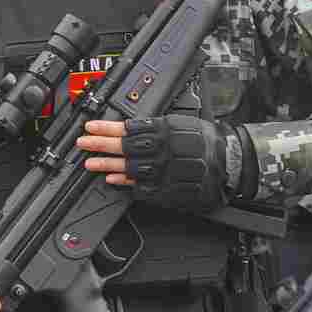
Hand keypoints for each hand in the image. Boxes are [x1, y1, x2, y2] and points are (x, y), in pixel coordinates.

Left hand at [78, 115, 251, 211]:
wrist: (228, 163)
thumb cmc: (205, 141)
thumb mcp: (180, 123)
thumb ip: (154, 125)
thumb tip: (129, 127)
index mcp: (164, 130)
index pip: (128, 128)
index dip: (107, 128)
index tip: (91, 126)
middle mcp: (162, 150)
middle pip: (125, 147)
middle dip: (101, 144)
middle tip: (83, 142)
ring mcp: (164, 171)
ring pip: (129, 167)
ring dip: (107, 164)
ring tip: (90, 162)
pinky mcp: (167, 188)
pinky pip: (142, 186)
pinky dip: (126, 183)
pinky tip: (113, 179)